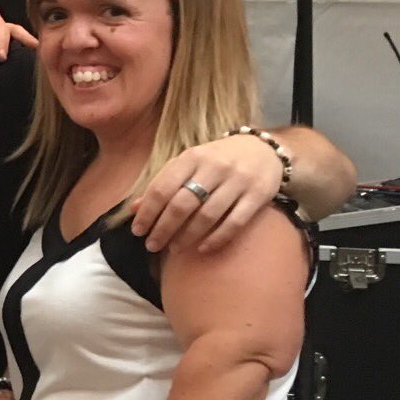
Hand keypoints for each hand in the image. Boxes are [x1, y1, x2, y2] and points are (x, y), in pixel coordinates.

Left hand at [130, 134, 282, 254]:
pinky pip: (235, 223)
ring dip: (187, 237)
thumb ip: (163, 183)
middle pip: (182, 204)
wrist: (265, 150)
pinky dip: (216, 239)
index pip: (162, 188)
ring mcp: (238, 181)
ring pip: (207, 216)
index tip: (138, 231)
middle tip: (152, 245)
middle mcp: (214, 167)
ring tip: (173, 249)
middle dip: (163, 229)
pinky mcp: (259, 195)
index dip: (147, 212)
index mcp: (191, 157)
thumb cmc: (216, 160)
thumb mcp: (188, 164)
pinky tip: (202, 249)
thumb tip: (134, 208)